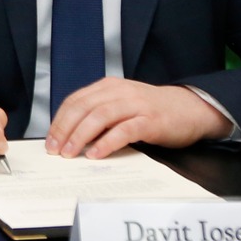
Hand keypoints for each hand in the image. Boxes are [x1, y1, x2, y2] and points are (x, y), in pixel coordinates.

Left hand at [45, 77, 231, 158]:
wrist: (190, 109)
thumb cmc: (153, 111)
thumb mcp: (122, 104)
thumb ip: (100, 113)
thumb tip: (71, 135)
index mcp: (109, 87)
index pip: (75, 101)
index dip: (59, 120)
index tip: (50, 139)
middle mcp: (119, 92)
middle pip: (83, 108)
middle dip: (65, 129)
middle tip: (55, 149)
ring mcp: (135, 105)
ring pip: (100, 117)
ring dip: (81, 136)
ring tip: (70, 153)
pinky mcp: (150, 121)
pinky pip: (123, 131)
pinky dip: (107, 143)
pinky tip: (96, 154)